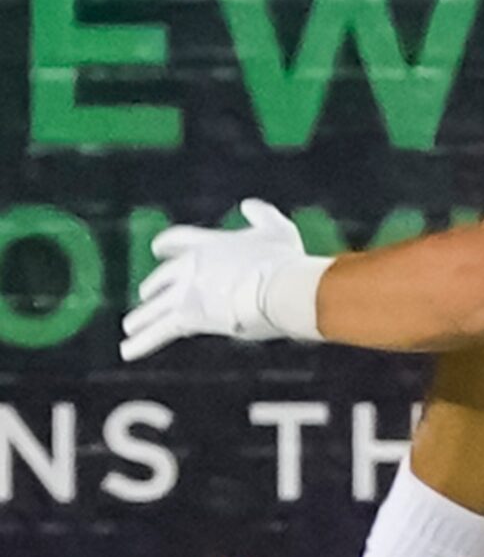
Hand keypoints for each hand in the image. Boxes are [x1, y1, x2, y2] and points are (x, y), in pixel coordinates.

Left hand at [121, 200, 322, 360]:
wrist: (279, 287)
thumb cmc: (283, 260)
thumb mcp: (278, 230)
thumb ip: (262, 215)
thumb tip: (248, 205)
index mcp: (209, 243)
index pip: (178, 240)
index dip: (166, 245)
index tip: (157, 248)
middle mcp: (190, 266)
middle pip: (162, 278)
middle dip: (153, 288)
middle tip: (147, 295)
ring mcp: (185, 292)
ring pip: (154, 307)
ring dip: (141, 318)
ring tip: (130, 327)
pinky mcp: (186, 317)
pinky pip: (157, 332)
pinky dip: (141, 343)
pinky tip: (126, 351)